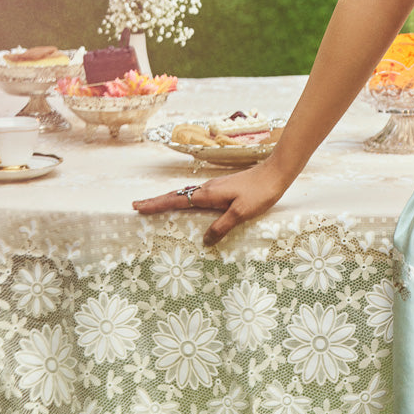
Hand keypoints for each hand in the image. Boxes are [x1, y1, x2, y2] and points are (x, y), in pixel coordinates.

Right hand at [132, 158, 287, 246]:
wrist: (276, 173)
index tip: (137, 206)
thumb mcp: (240, 213)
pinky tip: (187, 206)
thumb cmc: (260, 192)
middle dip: (156, 201)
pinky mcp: (223, 189)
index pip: (176, 200)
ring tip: (155, 207)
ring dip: (169, 200)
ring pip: (186, 195)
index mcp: (208, 194)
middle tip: (137, 206)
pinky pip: (196, 196)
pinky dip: (184, 200)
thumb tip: (204, 241)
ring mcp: (215, 187)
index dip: (156, 204)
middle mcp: (208, 189)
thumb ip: (221, 227)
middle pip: (176, 195)